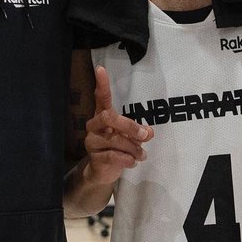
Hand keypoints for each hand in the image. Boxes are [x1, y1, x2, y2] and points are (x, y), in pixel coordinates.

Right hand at [84, 65, 153, 186]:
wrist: (102, 172)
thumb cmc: (117, 148)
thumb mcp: (131, 138)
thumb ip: (140, 132)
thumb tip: (150, 132)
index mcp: (103, 116)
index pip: (101, 98)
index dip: (101, 84)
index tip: (100, 69)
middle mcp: (94, 126)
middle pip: (109, 117)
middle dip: (130, 126)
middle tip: (145, 136)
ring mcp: (92, 141)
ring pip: (115, 140)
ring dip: (134, 149)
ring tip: (142, 155)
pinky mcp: (94, 157)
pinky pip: (113, 156)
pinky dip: (127, 160)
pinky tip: (133, 162)